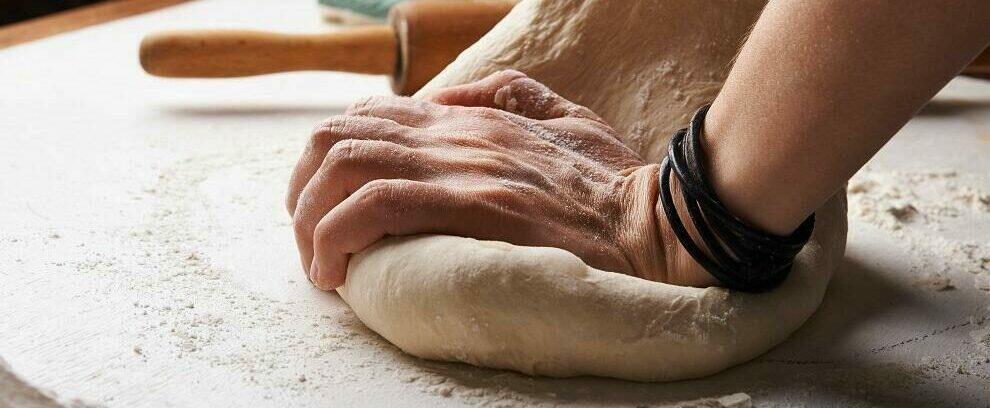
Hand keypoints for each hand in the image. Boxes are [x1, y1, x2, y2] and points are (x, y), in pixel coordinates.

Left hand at [286, 70, 714, 289]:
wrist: (657, 223)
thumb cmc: (615, 183)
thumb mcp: (566, 116)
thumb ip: (512, 94)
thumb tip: (452, 96)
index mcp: (471, 118)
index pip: (369, 116)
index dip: (329, 159)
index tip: (328, 207)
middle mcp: (455, 134)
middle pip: (338, 136)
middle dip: (303, 190)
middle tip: (310, 239)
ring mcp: (462, 166)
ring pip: (345, 166)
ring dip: (311, 218)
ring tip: (319, 263)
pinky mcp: (472, 205)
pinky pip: (375, 206)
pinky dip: (337, 236)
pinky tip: (337, 271)